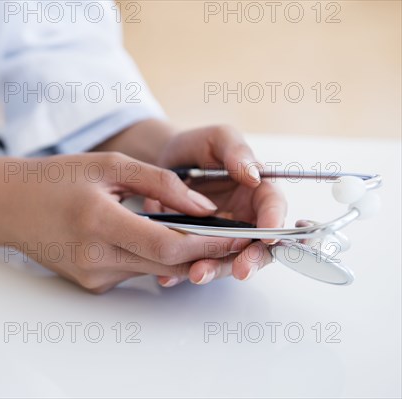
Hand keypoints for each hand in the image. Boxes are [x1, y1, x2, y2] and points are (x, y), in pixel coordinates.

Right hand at [0, 152, 248, 292]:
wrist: (10, 206)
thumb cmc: (55, 179)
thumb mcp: (109, 165)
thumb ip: (160, 183)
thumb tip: (204, 205)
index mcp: (98, 222)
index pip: (168, 245)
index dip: (208, 242)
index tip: (237, 233)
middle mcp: (95, 258)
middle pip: (167, 265)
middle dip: (204, 251)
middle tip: (232, 234)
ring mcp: (92, 276)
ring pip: (154, 270)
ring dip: (179, 253)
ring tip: (196, 229)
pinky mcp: (91, 285)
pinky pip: (134, 271)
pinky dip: (150, 255)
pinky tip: (148, 234)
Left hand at [145, 125, 286, 285]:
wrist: (163, 161)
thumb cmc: (196, 148)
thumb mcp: (217, 139)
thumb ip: (236, 152)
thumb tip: (253, 174)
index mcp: (258, 191)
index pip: (274, 209)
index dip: (274, 223)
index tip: (268, 236)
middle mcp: (246, 218)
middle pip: (258, 245)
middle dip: (251, 259)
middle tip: (241, 270)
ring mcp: (223, 236)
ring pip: (227, 259)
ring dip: (215, 270)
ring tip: (197, 274)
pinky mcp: (198, 246)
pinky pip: (195, 262)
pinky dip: (182, 271)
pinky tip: (169, 278)